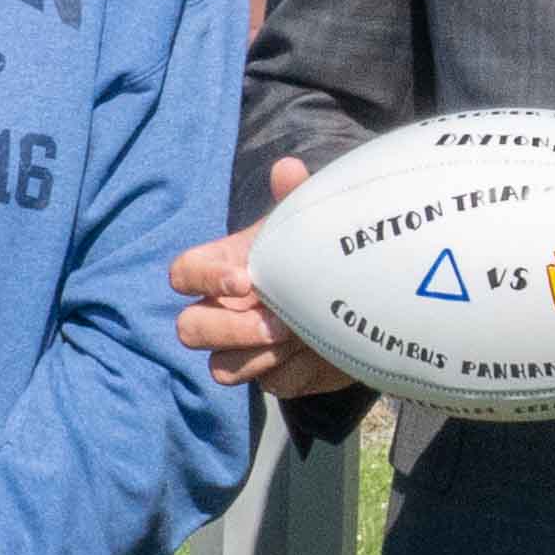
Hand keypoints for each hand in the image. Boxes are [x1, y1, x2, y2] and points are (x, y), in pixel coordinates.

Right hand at [169, 151, 315, 393]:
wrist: (371, 303)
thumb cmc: (325, 255)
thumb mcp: (312, 226)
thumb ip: (297, 199)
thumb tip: (288, 169)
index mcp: (225, 268)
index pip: (184, 273)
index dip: (204, 279)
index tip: (245, 279)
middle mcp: (224, 311)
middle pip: (189, 329)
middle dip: (229, 329)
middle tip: (277, 323)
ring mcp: (244, 348)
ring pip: (220, 367)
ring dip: (260, 356)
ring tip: (301, 338)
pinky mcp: (270, 376)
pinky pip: (267, 385)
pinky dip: (294, 372)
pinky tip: (319, 354)